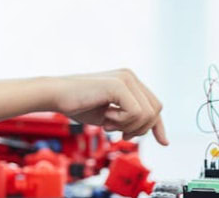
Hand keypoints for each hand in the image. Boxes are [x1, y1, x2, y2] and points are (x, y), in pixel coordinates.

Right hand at [50, 69, 167, 144]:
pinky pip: (135, 113)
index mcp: (128, 81)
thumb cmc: (77, 105)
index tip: (163, 142)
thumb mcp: (110, 115)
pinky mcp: (120, 84)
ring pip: (147, 114)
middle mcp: (130, 76)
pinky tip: (105, 116)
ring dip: (127, 126)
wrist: (55, 95)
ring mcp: (126, 78)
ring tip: (108, 122)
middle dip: (140, 129)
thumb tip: (146, 131)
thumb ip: (128, 118)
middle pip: (155, 111)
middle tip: (119, 132)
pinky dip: (121, 121)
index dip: (158, 126)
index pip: (154, 106)